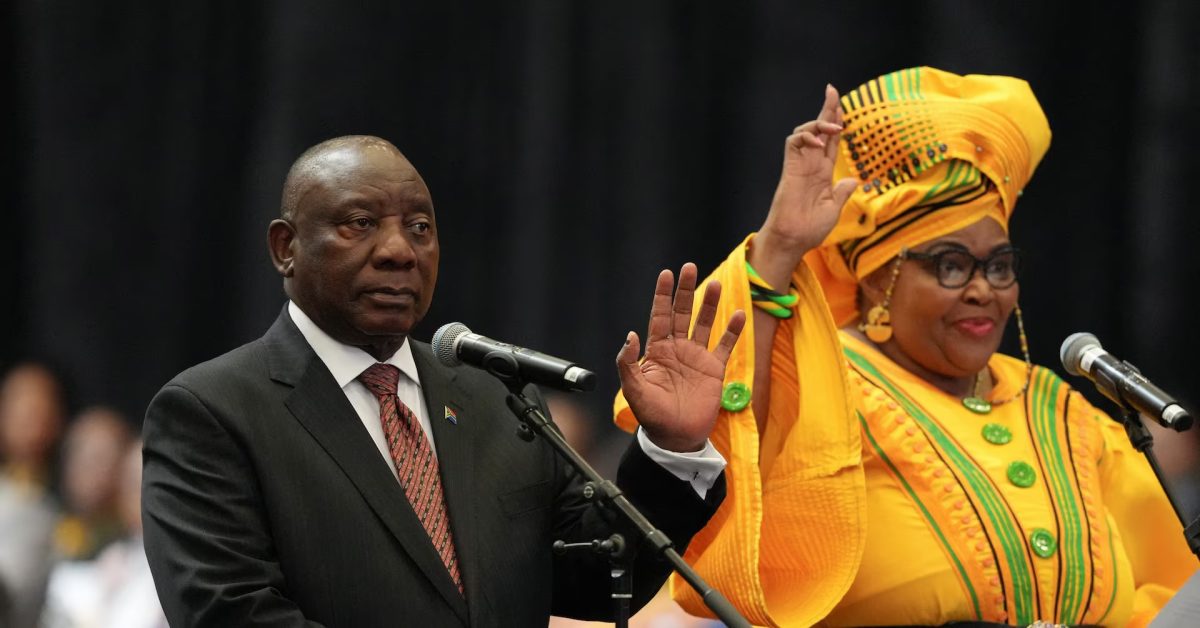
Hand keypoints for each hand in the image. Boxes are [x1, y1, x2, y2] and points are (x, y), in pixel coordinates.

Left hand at [616, 263, 745, 452]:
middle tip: (689, 267)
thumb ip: (627, 363)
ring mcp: (696, 358)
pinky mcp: (714, 370)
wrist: (676, 437)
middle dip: (685, 290)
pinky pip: (724, 346)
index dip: (662, 295)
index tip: (666, 274)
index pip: (659, 316)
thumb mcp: (634, 390)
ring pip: (704, 324)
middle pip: (682, 312)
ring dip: (710, 304)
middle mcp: (677, 349)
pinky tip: (738, 314)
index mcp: (656, 351)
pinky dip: (732, 331)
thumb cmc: (652, 416)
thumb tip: (630, 334)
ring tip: (716, 284)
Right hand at [752, 84, 858, 284]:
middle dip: (827, 109)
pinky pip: (793, 143)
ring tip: (832, 127)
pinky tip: (816, 141)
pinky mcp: (790, 168)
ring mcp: (800, 165)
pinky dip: (805, 136)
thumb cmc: (811, 229)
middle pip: (819, 129)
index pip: (831, 141)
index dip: (836, 122)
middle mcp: (812, 164)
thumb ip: (842, 192)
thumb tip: (854, 180)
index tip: (841, 105)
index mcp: (823, 172)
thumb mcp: (834, 208)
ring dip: (818, 123)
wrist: (794, 239)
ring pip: (805, 132)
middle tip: (832, 90)